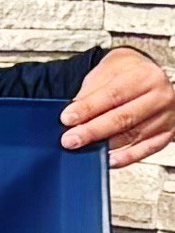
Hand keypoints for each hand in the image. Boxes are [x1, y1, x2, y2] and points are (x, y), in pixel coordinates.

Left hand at [62, 39, 174, 165]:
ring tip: (84, 149)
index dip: (88, 109)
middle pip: (123, 118)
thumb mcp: (106, 73)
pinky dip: (127, 157)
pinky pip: (147, 149)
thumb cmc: (126, 73)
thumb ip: (90, 93)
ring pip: (134, 135)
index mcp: (143, 76)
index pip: (112, 95)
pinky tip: (109, 159)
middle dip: (93, 131)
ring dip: (106, 146)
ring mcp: (166, 116)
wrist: (149, 73)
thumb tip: (73, 116)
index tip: (67, 119)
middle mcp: (159, 96)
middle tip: (71, 140)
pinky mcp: (168, 133)